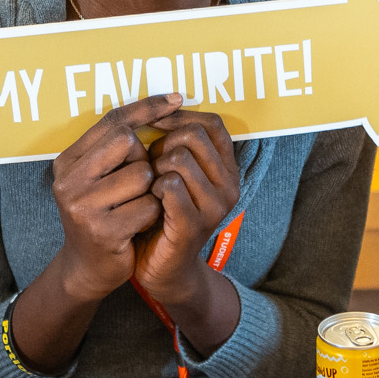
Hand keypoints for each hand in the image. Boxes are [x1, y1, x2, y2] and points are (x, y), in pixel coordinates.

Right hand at [43, 94, 175, 299]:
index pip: (111, 121)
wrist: (88, 269)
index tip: (177, 99)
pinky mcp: (102, 230)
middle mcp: (68, 180)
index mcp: (67, 161)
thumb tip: (166, 106)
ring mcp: (82, 206)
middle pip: (128, 142)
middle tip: (134, 186)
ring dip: (150, 191)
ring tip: (133, 208)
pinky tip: (136, 226)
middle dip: (143, 160)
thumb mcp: (100, 178)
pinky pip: (148, 205)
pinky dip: (151, 214)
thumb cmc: (103, 215)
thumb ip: (116, 147)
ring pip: (143, 174)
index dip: (147, 108)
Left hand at [131, 107, 242, 306]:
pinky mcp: (193, 225)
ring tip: (150, 186)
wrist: (163, 270)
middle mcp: (229, 186)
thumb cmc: (163, 215)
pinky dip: (152, 188)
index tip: (155, 123)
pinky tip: (149, 200)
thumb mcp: (177, 175)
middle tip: (151, 167)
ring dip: (154, 167)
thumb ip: (178, 146)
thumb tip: (160, 107)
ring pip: (179, 158)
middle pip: (193, 136)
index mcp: (227, 170)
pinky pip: (170, 185)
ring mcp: (214, 207)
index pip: (213, 123)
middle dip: (163, 144)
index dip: (181, 116)